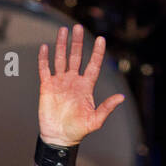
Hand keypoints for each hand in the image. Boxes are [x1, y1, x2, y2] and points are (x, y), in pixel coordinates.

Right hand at [37, 24, 124, 146]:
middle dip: (77, 43)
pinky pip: (45, 69)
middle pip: (76, 57)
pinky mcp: (47, 87)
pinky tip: (45, 47)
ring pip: (61, 59)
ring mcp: (60, 82)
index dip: (97, 53)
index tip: (101, 39)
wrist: (59, 137)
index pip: (93, 65)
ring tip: (63, 31)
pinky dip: (44, 58)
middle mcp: (73, 81)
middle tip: (78, 27)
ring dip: (61, 45)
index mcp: (86, 87)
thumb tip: (121, 97)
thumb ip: (107, 108)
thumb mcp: (95, 120)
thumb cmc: (78, 130)